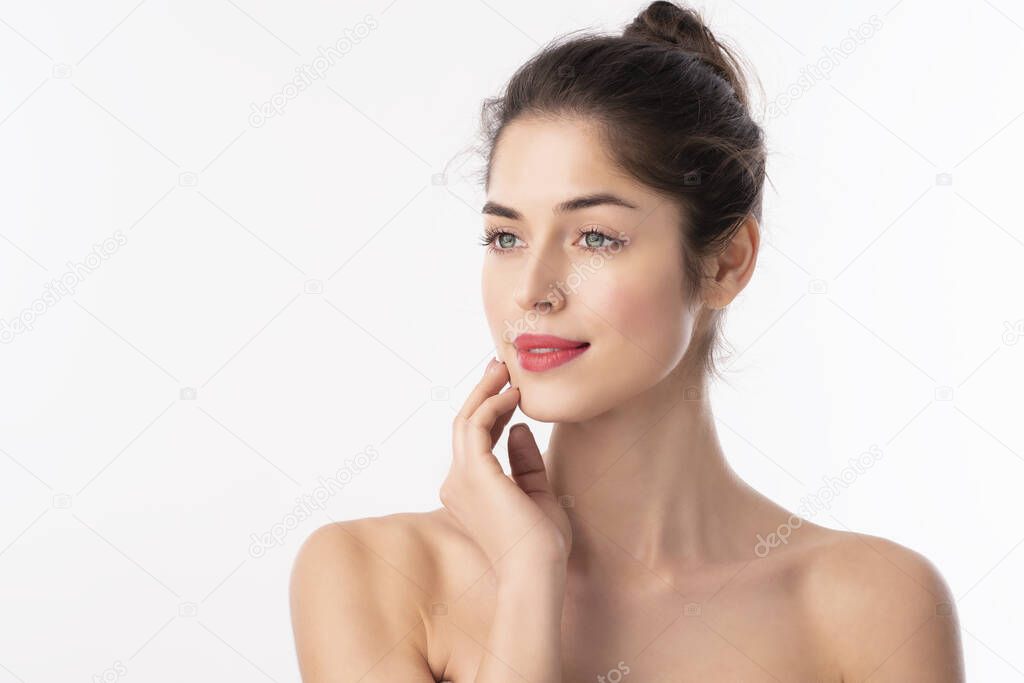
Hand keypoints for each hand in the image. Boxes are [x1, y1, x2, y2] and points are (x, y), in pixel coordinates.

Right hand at [440, 358, 571, 580]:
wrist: (539, 570)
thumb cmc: (541, 544)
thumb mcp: (537, 493)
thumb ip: (525, 461)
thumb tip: (519, 429)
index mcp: (469, 491)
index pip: (475, 441)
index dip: (491, 411)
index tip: (509, 389)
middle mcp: (457, 483)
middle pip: (464, 425)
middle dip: (482, 392)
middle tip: (501, 367)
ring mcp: (462, 479)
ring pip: (465, 420)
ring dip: (486, 392)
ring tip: (506, 371)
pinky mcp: (474, 474)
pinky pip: (476, 427)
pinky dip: (492, 406)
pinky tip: (513, 396)